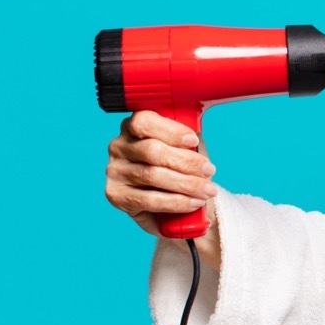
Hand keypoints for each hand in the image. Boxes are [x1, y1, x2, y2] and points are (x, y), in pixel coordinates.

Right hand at [105, 110, 221, 270]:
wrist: (173, 200)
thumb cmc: (179, 165)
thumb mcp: (185, 148)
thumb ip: (187, 141)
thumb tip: (195, 143)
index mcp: (133, 127)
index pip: (144, 122)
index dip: (170, 131)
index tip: (193, 141)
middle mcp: (119, 147)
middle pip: (152, 151)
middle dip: (186, 162)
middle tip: (209, 171)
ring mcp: (115, 171)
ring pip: (152, 175)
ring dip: (186, 184)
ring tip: (207, 190)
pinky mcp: (117, 195)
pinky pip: (149, 200)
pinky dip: (176, 202)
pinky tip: (194, 202)